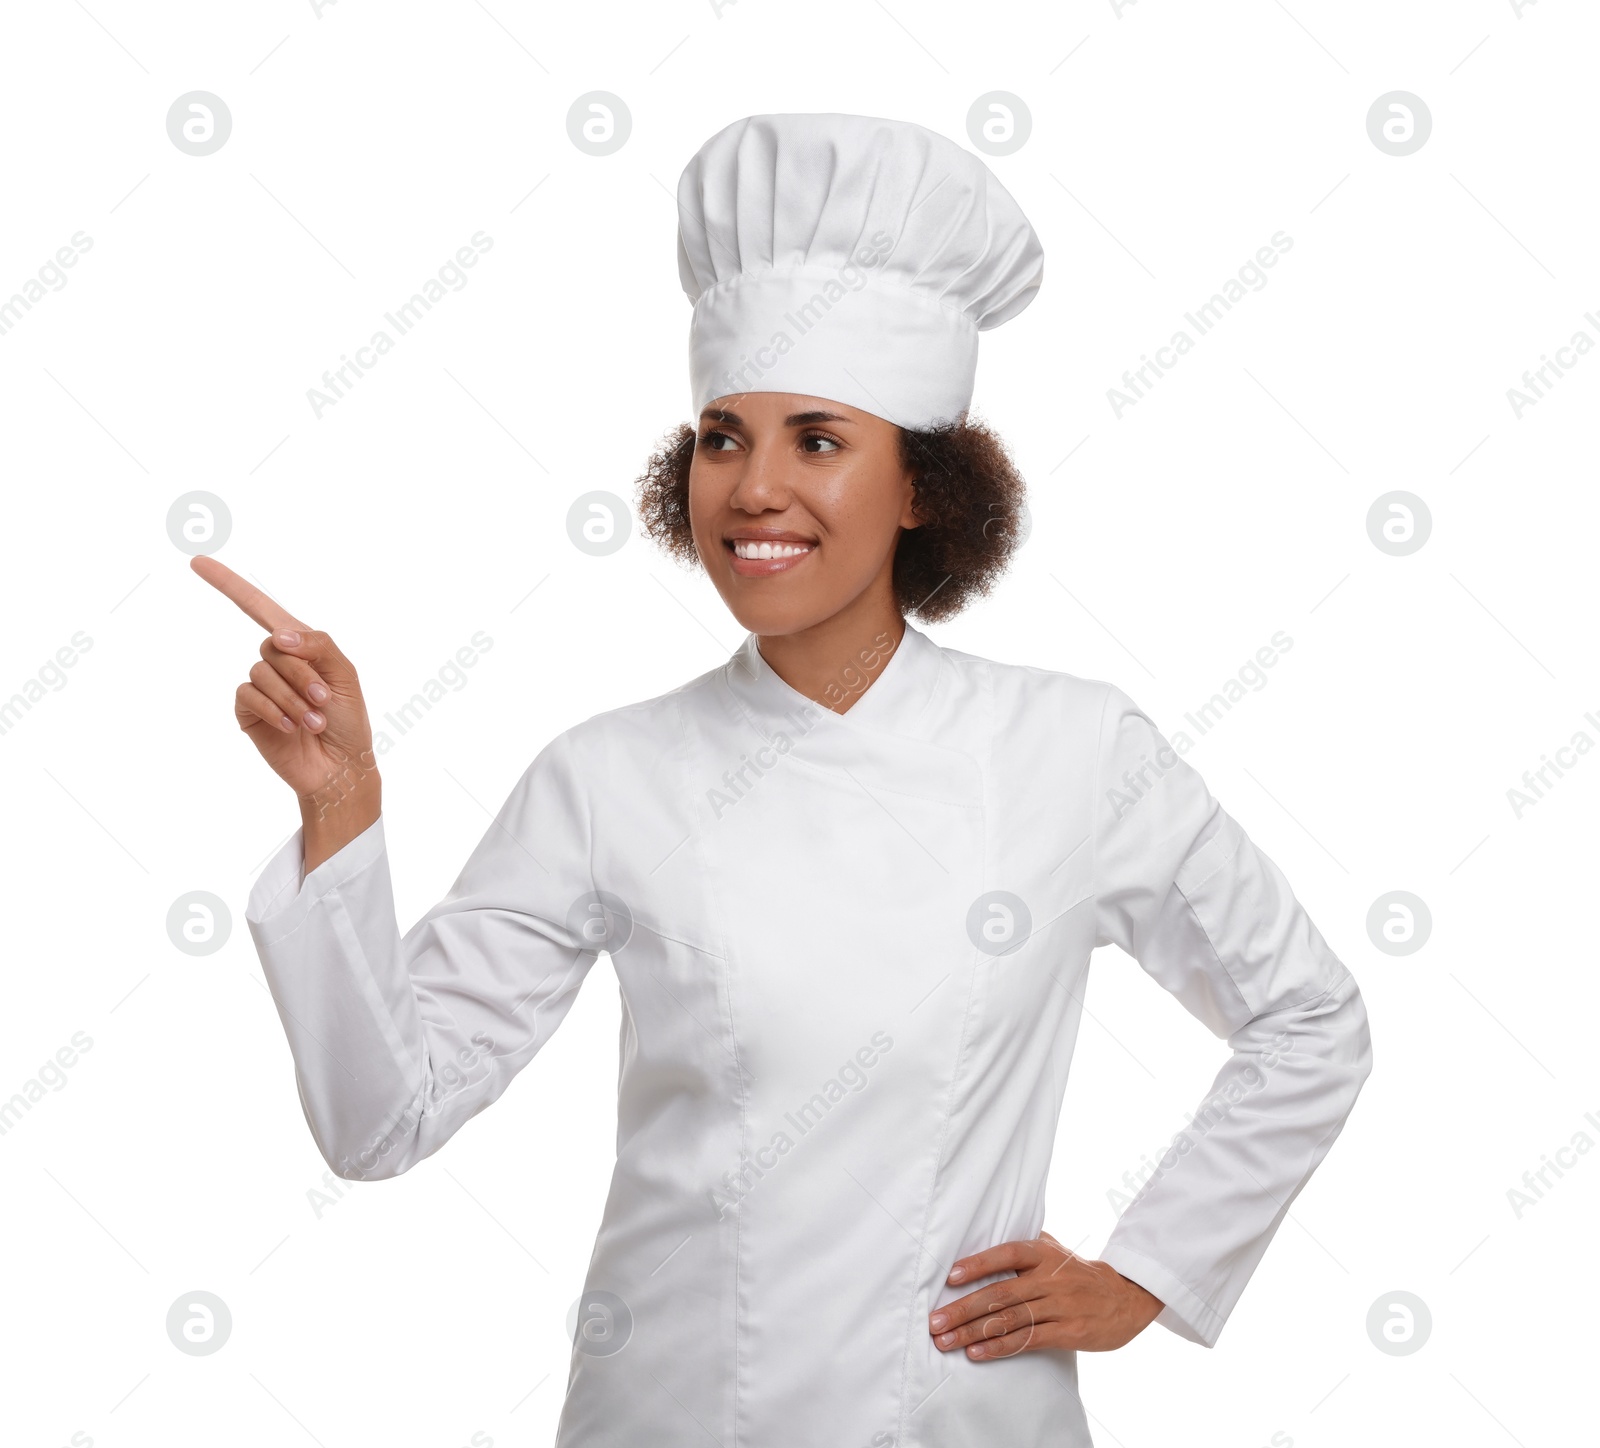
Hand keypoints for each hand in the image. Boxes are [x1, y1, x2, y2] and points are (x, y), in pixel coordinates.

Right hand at [191, 556, 379, 862]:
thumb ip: (318, 644)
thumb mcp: (345, 675)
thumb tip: (277, 634)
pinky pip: (249, 695)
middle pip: (272, 645)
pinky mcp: (248, 711)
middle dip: (302, 674)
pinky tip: (291, 727)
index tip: (196, 561)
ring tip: (313, 721)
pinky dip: (274, 710)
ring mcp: (260, 686)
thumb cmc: (347, 720)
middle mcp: (276, 662)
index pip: (260, 607)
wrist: (340, 767)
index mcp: (301, 646)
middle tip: (324, 701)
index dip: (229, 584)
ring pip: (262, 672)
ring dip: (292, 697)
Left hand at [928, 1231, 1162, 1359]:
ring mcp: (1060, 1306)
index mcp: (1044, 1254)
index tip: (949, 1277)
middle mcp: (1050, 1278)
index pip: (1006, 1254)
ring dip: (973, 1332)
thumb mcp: (1057, 1250)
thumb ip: (1027, 1243)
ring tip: (946, 1341)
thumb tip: (990, 1226)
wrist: (1126, 1299)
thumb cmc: (1079, 1274)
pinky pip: (1028, 1340)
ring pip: (1009, 1320)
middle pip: (1000, 1293)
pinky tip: (977, 1353)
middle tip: (935, 1321)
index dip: (977, 1264)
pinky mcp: (1068, 1332)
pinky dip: (999, 1347)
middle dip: (963, 1308)